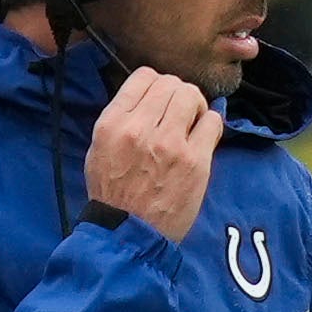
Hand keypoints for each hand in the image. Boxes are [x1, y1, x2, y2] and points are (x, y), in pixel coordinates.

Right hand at [85, 67, 226, 242]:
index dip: (155, 84)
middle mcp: (140, 129)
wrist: (128, 234)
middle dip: (177, 94)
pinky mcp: (195, 161)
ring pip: (192, 96)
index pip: (143, 77)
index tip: (159, 99)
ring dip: (194, 106)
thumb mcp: (99, 150)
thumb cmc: (112, 194)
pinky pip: (212, 122)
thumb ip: (120, 119)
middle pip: (171, 83)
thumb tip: (148, 97)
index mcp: (112, 124)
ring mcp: (170, 144)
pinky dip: (209, 124)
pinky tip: (200, 138)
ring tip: (189, 123)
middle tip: (177, 112)